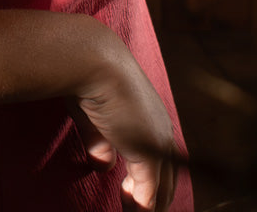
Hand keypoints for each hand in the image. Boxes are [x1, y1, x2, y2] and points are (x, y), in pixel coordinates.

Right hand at [68, 45, 179, 210]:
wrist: (92, 60)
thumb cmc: (88, 77)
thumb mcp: (93, 115)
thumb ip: (100, 142)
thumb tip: (102, 166)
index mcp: (152, 117)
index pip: (161, 159)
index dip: (150, 181)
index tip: (132, 194)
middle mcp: (161, 130)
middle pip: (168, 178)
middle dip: (154, 199)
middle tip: (134, 209)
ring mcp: (157, 142)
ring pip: (162, 188)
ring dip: (149, 206)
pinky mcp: (148, 153)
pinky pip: (149, 193)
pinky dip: (143, 207)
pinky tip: (130, 210)